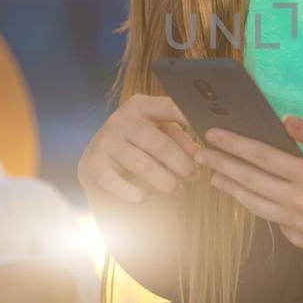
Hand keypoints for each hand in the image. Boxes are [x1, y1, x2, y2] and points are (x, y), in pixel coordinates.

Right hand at [78, 94, 198, 204]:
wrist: (96, 161)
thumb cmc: (138, 146)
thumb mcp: (159, 134)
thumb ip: (181, 140)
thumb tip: (201, 153)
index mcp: (140, 106)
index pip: (169, 106)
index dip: (190, 119)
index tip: (209, 133)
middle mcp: (121, 120)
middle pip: (159, 143)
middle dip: (181, 163)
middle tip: (193, 176)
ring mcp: (105, 141)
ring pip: (143, 165)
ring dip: (165, 181)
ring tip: (176, 189)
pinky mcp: (93, 165)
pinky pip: (119, 184)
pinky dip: (137, 194)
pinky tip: (147, 197)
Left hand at [194, 116, 302, 248]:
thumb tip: (284, 120)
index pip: (262, 157)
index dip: (234, 144)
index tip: (212, 134)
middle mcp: (301, 204)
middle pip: (250, 181)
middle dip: (221, 165)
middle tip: (199, 153)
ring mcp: (298, 226)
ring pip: (254, 204)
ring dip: (231, 188)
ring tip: (213, 175)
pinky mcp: (298, 240)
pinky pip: (271, 219)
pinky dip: (257, 204)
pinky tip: (246, 192)